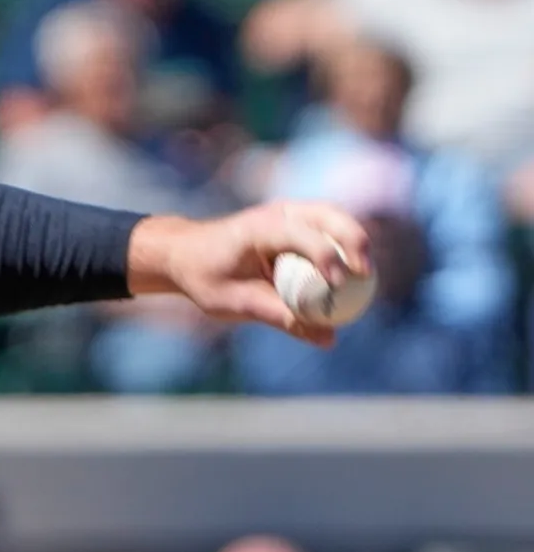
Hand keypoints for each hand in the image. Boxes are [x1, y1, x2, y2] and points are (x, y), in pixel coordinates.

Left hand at [130, 200, 372, 344]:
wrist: (185, 252)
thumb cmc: (206, 277)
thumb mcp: (235, 303)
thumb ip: (282, 318)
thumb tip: (329, 339)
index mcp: (259, 228)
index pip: (302, 236)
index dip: (327, 257)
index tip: (341, 285)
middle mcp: (277, 213)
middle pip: (330, 216)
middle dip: (355, 241)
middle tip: (366, 275)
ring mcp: (289, 211)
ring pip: (335, 216)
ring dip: (355, 240)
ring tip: (366, 273)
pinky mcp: (296, 219)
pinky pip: (329, 227)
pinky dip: (345, 243)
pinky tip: (354, 269)